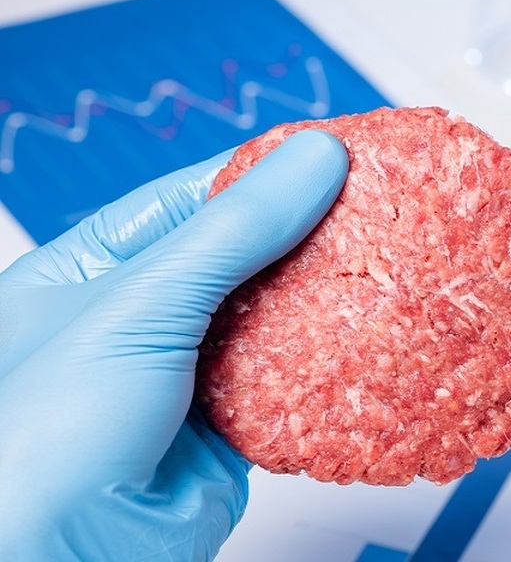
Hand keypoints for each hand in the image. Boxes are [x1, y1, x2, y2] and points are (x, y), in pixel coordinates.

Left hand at [0, 130, 346, 559]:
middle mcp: (134, 320)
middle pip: (238, 256)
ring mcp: (183, 376)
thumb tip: (314, 157)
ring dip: (323, 298)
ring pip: (271, 317)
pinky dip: (328, 364)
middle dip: (303, 234)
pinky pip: (290, 381)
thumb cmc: (42, 441)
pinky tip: (364, 333)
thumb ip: (234, 230)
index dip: (260, 173)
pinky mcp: (228, 429)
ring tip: (384, 260)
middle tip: (375, 204)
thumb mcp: (139, 306)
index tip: (331, 153)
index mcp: (86, 274)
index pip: (187, 200)